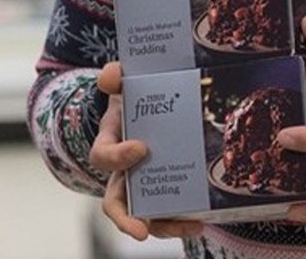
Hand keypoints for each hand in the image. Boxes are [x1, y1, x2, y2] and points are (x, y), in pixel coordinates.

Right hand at [91, 61, 204, 241]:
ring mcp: (142, 184)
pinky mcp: (163, 188)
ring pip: (145, 213)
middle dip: (126, 220)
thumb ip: (116, 75)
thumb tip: (111, 75)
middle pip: (116, 203)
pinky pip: (168, 210)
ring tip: (191, 225)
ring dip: (166, 225)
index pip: (102, 156)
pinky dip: (183, 218)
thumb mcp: (124, 82)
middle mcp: (122, 171)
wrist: (147, 103)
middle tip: (142, 229)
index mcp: (110, 144)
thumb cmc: (134, 96)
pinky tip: (203, 218)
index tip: (141, 148)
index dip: (117, 156)